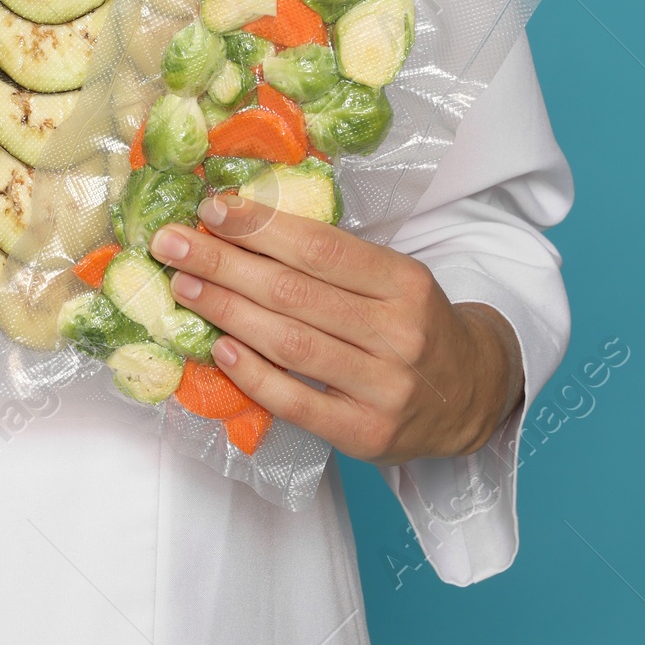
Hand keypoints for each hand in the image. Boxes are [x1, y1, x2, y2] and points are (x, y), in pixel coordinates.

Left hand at [148, 195, 523, 465]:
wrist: (471, 395)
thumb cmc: (413, 325)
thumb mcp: (393, 280)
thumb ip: (332, 260)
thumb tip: (241, 225)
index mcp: (405, 283)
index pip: (321, 249)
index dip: (260, 227)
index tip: (212, 210)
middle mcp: (399, 334)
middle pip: (295, 293)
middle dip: (224, 264)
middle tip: (172, 245)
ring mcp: (384, 389)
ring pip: (290, 343)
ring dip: (227, 312)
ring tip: (184, 288)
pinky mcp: (366, 434)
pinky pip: (296, 402)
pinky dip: (252, 374)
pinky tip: (218, 349)